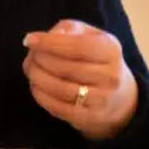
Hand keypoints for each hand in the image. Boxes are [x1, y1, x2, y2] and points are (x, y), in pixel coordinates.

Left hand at [23, 20, 138, 141]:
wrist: (118, 96)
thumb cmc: (95, 58)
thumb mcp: (88, 35)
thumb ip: (67, 30)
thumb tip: (41, 39)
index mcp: (111, 50)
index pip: (78, 46)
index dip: (50, 43)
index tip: (30, 40)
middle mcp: (110, 76)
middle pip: (65, 68)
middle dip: (40, 60)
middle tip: (31, 56)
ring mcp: (101, 100)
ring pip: (59, 89)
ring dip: (37, 78)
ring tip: (31, 70)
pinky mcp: (89, 118)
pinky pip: (57, 107)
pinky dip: (41, 95)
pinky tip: (37, 86)